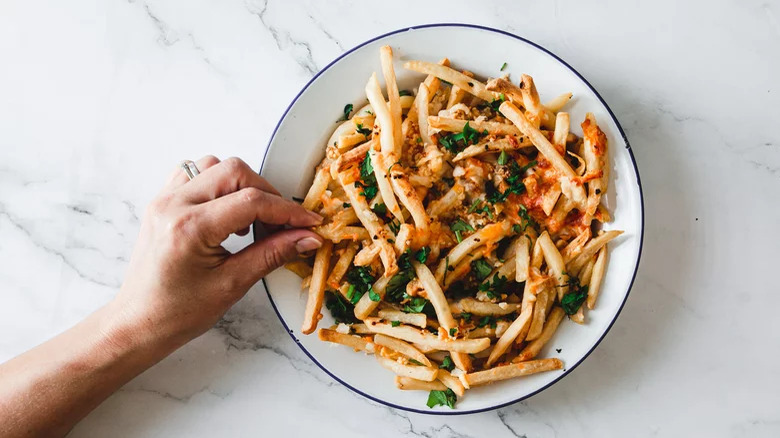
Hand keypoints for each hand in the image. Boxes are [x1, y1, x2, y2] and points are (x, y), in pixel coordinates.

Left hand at [115, 156, 322, 343]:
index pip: (251, 202)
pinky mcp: (162, 202)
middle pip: (234, 171)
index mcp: (190, 228)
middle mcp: (174, 205)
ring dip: (241, 185)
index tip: (309, 222)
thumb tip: (306, 238)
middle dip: (266, 193)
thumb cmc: (178, 312)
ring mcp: (164, 200)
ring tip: (250, 219)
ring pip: (213, 166)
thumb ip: (273, 254)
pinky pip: (193, 173)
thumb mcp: (233, 284)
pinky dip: (217, 185)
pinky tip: (226, 211)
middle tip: (282, 223)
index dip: (287, 210)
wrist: (138, 322)